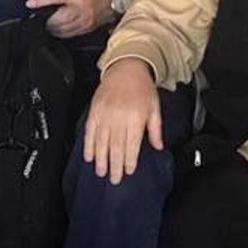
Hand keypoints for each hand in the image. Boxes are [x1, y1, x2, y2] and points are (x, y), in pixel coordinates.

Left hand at [27, 0, 116, 37]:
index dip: (40, 1)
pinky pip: (68, 34)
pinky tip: (60, 27)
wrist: (111, 0)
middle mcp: (80, 8)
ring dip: (53, 27)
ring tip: (52, 22)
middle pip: (56, 18)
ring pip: (61, 29)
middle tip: (44, 16)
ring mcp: (84, 21)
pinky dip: (61, 32)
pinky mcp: (85, 29)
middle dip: (47, 19)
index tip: (30, 3)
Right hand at [84, 57, 162, 184]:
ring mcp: (106, 113)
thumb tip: (158, 147)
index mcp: (136, 117)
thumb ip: (156, 129)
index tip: (128, 171)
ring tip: (101, 172)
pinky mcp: (95, 110)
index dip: (129, 160)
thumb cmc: (142, 88)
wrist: (127, 67)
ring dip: (101, 159)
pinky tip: (89, 156)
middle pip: (116, 146)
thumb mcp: (155, 107)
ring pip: (101, 141)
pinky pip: (90, 131)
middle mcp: (120, 116)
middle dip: (115, 165)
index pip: (132, 144)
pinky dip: (88, 145)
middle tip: (114, 179)